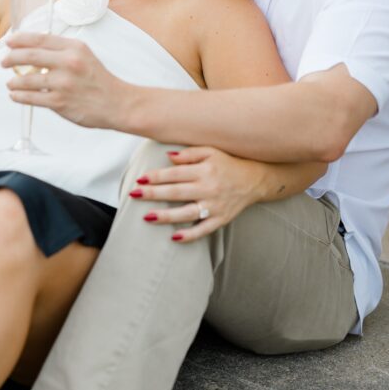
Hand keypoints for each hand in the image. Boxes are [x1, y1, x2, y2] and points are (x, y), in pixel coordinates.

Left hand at [2, 32, 128, 128]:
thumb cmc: (100, 80)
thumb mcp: (85, 56)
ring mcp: (63, 83)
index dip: (20, 39)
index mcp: (74, 47)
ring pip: (27, 79)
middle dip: (11, 58)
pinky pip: (32, 98)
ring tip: (10, 83)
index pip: (40, 38)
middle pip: (29, 56)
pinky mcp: (60, 102)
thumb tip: (35, 49)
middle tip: (3, 62)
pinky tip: (15, 96)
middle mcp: (68, 62)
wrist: (117, 103)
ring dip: (14, 82)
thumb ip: (63, 51)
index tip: (9, 42)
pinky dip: (19, 96)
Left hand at [130, 147, 267, 242]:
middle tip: (133, 195)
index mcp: (204, 170)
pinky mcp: (221, 219)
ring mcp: (215, 206)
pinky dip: (190, 235)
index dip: (156, 177)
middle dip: (153, 194)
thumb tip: (168, 156)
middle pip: (176, 192)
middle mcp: (209, 188)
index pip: (175, 174)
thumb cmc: (227, 163)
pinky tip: (174, 237)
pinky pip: (204, 230)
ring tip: (147, 217)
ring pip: (187, 213)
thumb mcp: (211, 151)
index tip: (140, 179)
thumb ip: (189, 153)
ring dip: (166, 216)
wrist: (255, 180)